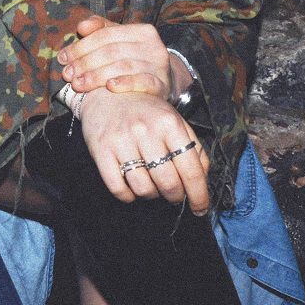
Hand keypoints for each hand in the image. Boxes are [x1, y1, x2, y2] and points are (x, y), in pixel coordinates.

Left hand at [59, 18, 172, 98]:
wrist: (164, 81)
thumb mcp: (119, 40)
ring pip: (122, 66)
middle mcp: (153, 45)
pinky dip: (125, 83)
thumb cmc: (134, 58)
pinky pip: (142, 82)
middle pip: (112, 51)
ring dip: (96, 76)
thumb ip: (100, 29)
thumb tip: (81, 26)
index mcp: (142, 30)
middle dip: (85, 63)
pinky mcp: (162, 84)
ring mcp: (159, 65)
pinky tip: (110, 87)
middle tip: (67, 74)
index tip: (63, 58)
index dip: (81, 46)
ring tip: (78, 84)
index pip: (105, 35)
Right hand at [79, 89, 211, 213]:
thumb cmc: (145, 112)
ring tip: (151, 185)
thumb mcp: (174, 121)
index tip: (201, 208)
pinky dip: (128, 196)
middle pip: (168, 183)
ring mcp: (121, 140)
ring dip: (151, 195)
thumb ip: (194, 148)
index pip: (191, 169)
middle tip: (173, 194)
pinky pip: (118, 188)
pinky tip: (132, 187)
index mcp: (169, 123)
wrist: (105, 95)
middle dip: (175, 196)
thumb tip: (203, 180)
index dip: (199, 194)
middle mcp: (146, 130)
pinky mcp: (101, 150)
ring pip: (143, 188)